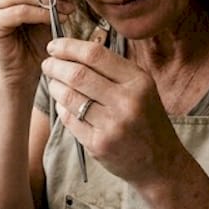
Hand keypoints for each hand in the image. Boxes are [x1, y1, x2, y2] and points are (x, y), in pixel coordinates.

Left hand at [41, 37, 186, 184]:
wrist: (160, 162)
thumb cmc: (146, 119)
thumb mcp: (141, 88)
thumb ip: (112, 70)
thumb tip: (72, 51)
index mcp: (139, 81)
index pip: (95, 54)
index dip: (69, 47)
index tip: (54, 46)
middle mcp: (127, 101)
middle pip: (78, 74)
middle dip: (55, 66)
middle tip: (47, 65)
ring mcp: (113, 125)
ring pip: (69, 97)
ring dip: (55, 87)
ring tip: (53, 83)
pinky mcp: (99, 144)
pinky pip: (69, 119)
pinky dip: (61, 108)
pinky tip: (63, 104)